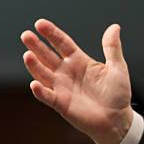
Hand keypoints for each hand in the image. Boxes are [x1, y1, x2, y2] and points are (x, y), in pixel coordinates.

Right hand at [21, 19, 132, 143]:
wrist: (117, 119)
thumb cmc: (118, 93)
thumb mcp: (117, 67)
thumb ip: (112, 48)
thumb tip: (114, 27)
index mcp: (80, 61)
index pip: (62, 44)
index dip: (52, 34)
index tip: (40, 23)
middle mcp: (68, 72)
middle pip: (48, 56)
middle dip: (37, 46)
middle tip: (26, 35)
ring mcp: (63, 88)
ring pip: (44, 74)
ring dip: (35, 65)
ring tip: (27, 54)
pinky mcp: (61, 104)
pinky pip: (48, 96)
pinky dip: (41, 91)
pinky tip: (34, 84)